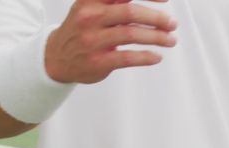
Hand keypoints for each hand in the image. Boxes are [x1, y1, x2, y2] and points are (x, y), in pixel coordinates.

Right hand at [46, 0, 177, 83]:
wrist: (56, 57)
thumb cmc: (82, 29)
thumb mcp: (91, 7)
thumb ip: (116, 2)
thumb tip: (153, 3)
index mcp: (91, 0)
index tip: (167, 0)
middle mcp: (90, 17)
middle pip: (131, 12)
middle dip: (157, 18)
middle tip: (172, 24)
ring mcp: (93, 40)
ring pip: (132, 34)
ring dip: (157, 37)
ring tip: (170, 40)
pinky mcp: (98, 61)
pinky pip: (128, 58)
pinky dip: (147, 56)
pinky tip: (156, 56)